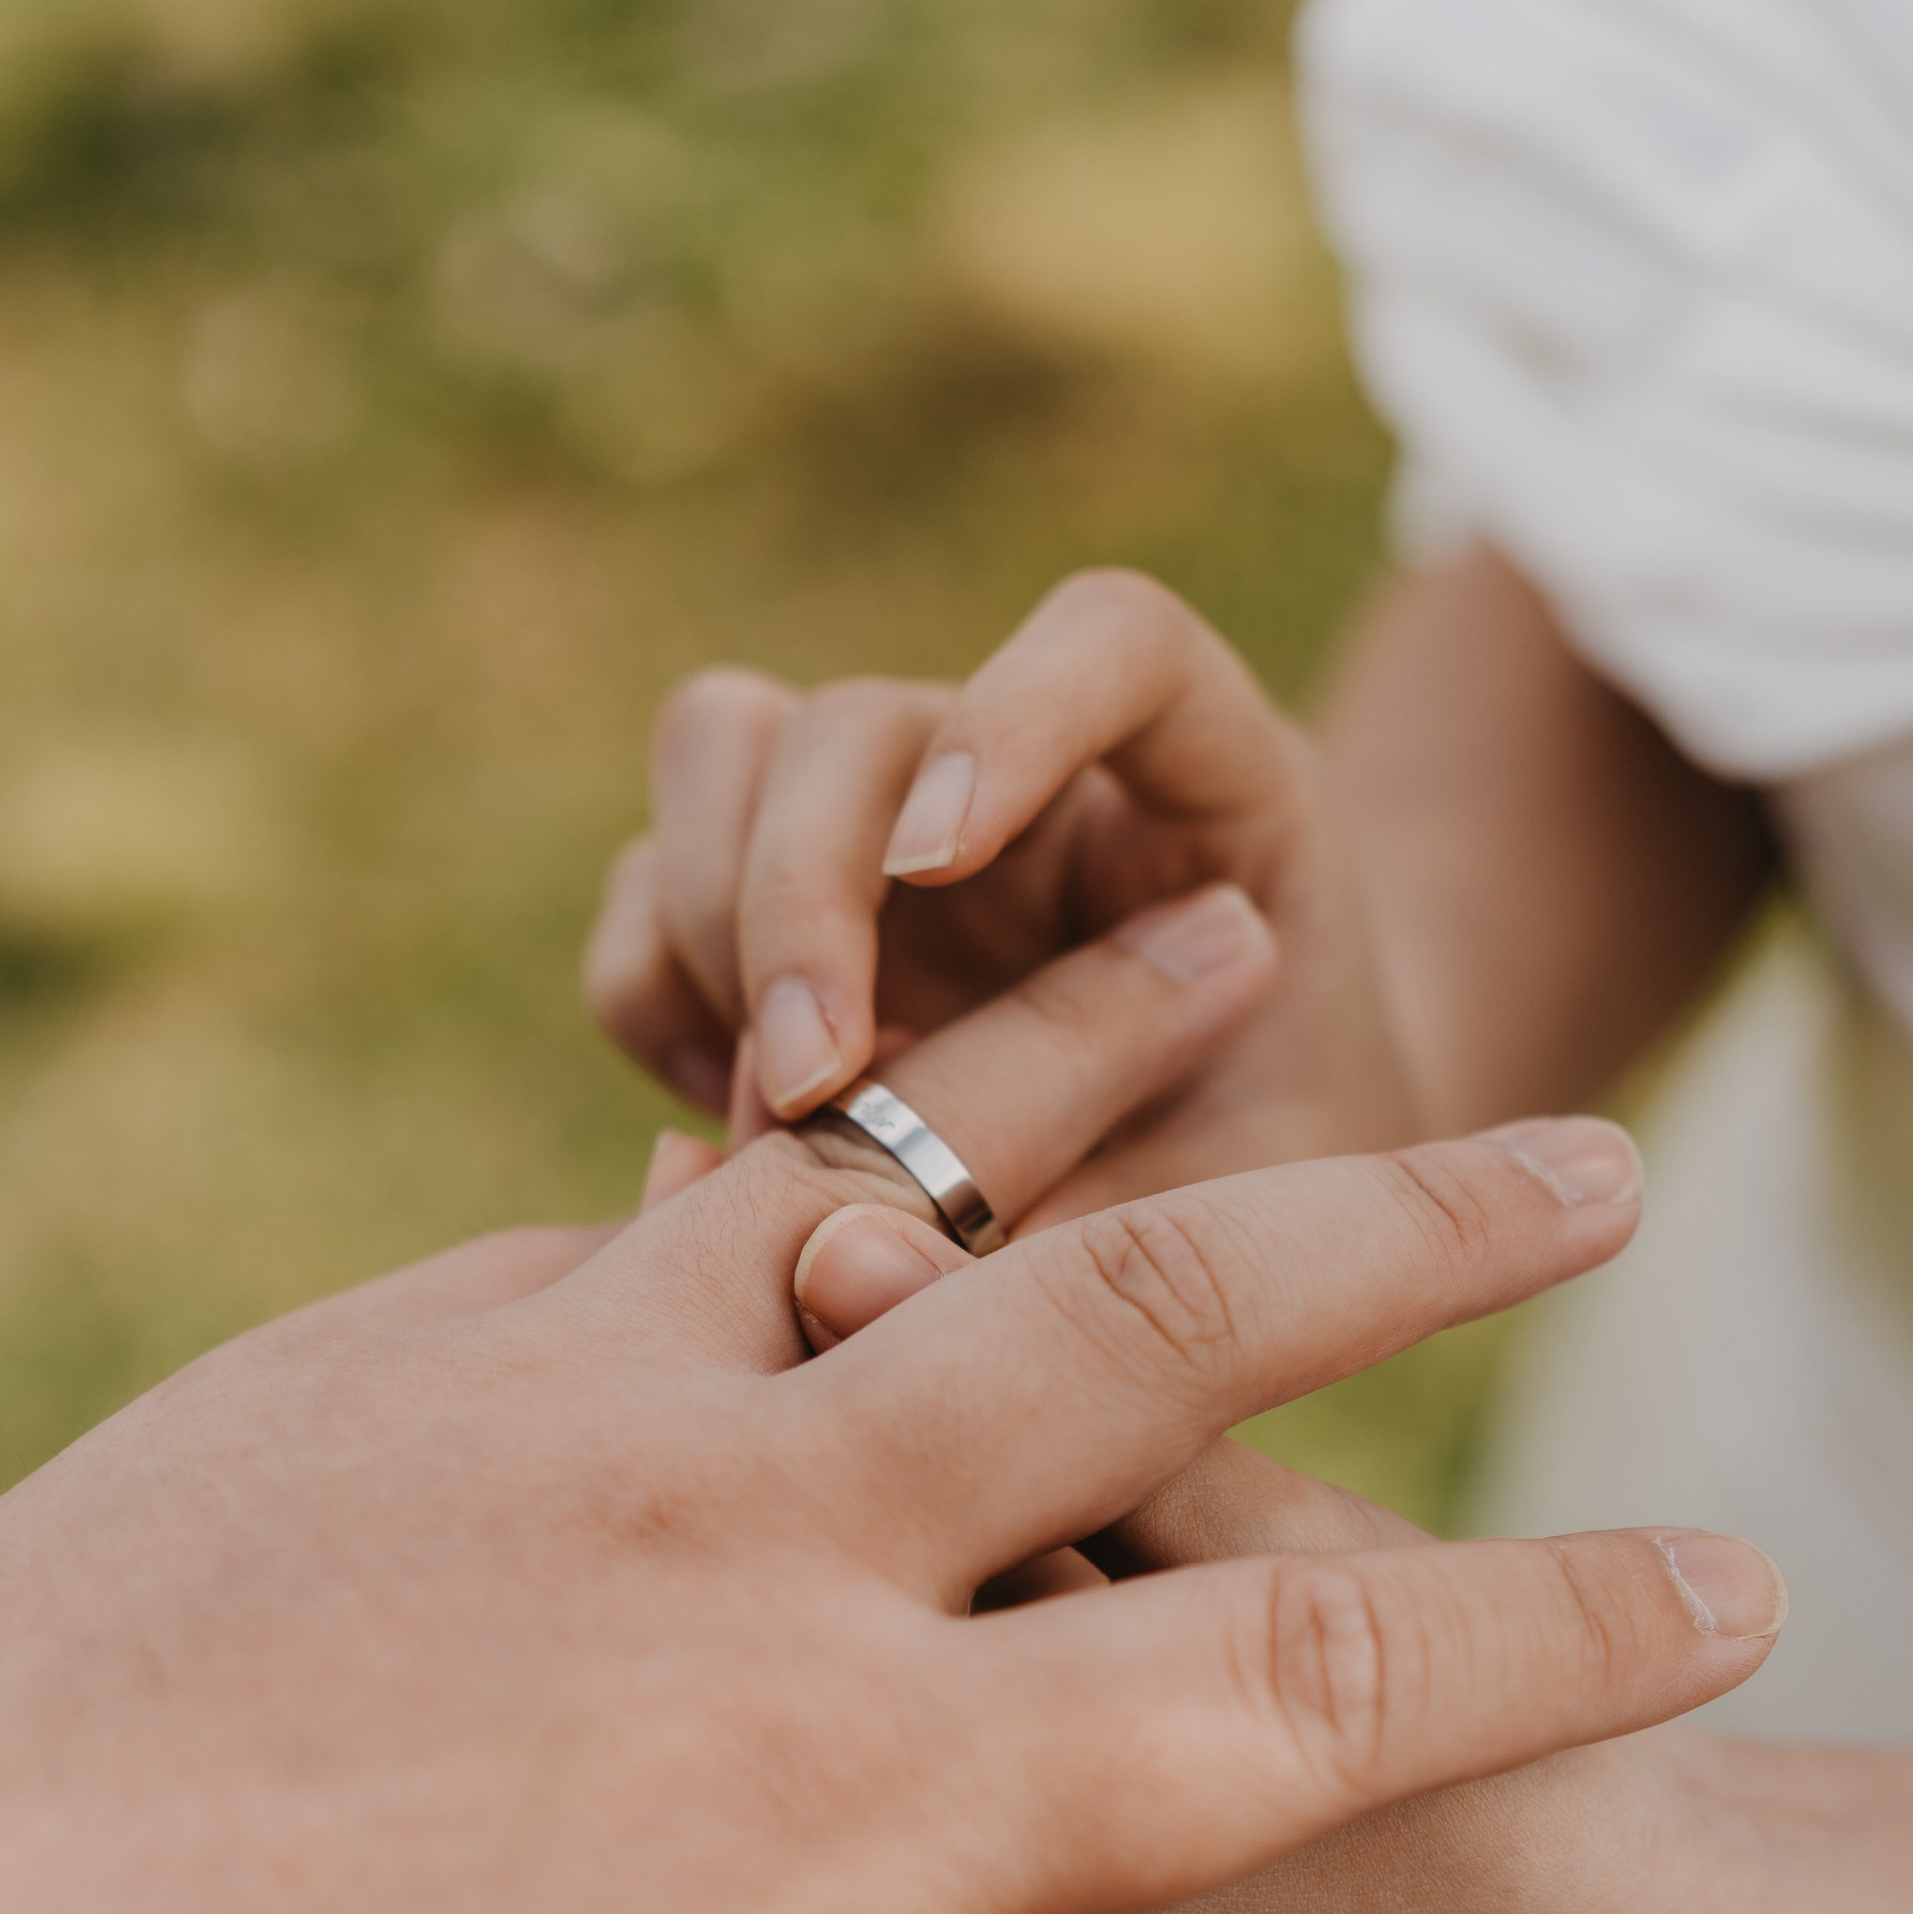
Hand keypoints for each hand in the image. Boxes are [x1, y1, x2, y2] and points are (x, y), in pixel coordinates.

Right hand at [585, 568, 1424, 1210]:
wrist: (1238, 1226)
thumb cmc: (1264, 1185)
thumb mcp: (1238, 1224)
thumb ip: (1086, 1233)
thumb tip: (848, 1273)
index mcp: (1208, 791)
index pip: (1115, 640)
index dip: (1019, 708)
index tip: (943, 861)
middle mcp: (1025, 774)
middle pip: (857, 720)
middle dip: (800, 895)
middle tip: (816, 1088)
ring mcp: (885, 825)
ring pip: (724, 749)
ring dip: (708, 928)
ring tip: (776, 1119)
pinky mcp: (781, 904)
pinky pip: (649, 886)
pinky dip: (653, 997)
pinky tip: (736, 1133)